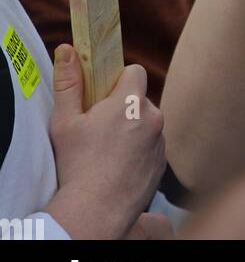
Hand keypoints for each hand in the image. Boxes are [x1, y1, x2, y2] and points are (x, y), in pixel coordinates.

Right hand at [46, 47, 165, 239]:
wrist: (96, 212)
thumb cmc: (78, 166)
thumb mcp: (65, 121)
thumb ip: (68, 82)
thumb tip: (68, 49)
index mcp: (131, 102)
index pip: (135, 71)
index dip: (119, 80)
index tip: (104, 96)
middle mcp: (152, 118)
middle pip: (141, 98)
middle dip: (125, 107)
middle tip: (101, 127)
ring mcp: (160, 142)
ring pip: (148, 123)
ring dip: (134, 129)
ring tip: (109, 151)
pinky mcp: (162, 164)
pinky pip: (153, 145)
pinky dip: (140, 150)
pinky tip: (120, 165)